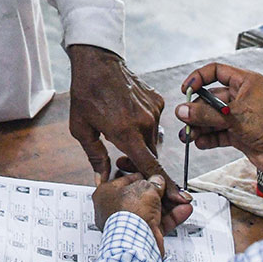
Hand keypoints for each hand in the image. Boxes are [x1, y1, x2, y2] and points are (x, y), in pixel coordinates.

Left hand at [67, 44, 188, 214]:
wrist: (97, 63)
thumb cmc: (86, 94)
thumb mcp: (82, 129)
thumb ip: (95, 156)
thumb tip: (102, 178)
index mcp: (126, 132)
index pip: (150, 165)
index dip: (166, 185)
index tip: (180, 198)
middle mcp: (144, 122)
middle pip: (151, 154)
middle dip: (140, 160)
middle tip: (122, 158)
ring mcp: (153, 110)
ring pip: (153, 138)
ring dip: (141, 141)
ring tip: (120, 129)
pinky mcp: (157, 100)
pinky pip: (153, 121)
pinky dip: (143, 124)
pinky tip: (127, 114)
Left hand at [92, 172, 188, 253]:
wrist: (135, 242)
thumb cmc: (129, 214)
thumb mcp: (145, 188)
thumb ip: (153, 183)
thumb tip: (157, 181)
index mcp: (106, 194)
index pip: (126, 180)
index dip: (143, 177)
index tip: (155, 176)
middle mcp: (114, 210)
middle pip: (141, 197)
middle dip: (159, 193)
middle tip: (170, 188)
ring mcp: (128, 223)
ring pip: (151, 210)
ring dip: (169, 204)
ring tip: (181, 199)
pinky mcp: (141, 235)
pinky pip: (158, 223)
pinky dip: (171, 217)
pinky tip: (182, 210)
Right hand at [176, 62, 262, 177]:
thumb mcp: (235, 116)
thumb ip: (206, 114)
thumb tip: (183, 111)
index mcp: (245, 83)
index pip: (216, 72)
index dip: (198, 78)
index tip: (186, 89)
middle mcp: (242, 97)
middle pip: (210, 99)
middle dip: (196, 110)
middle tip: (184, 119)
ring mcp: (240, 116)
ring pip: (212, 118)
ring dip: (199, 127)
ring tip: (187, 135)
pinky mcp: (240, 134)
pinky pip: (218, 133)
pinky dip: (208, 138)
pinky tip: (200, 142)